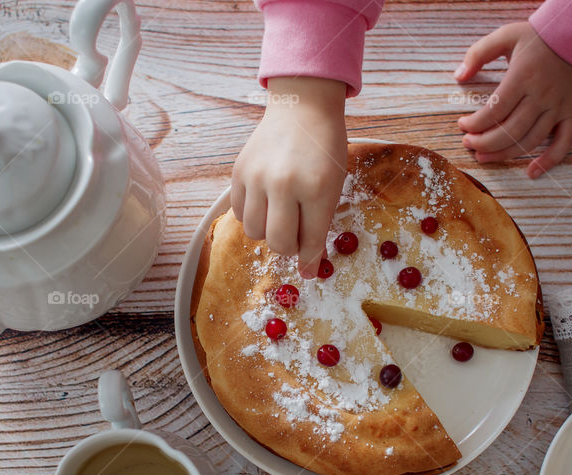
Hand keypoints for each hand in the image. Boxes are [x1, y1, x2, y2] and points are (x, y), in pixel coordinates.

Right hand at [232, 77, 346, 277]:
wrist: (302, 108)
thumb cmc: (324, 150)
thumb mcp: (333, 187)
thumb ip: (320, 227)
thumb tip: (307, 269)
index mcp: (316, 188)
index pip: (309, 240)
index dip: (309, 260)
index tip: (308, 269)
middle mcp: (283, 183)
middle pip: (277, 242)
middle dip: (288, 247)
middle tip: (295, 235)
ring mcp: (256, 177)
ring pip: (254, 231)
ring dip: (268, 231)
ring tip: (280, 214)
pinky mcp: (238, 172)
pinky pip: (238, 213)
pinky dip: (252, 215)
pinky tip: (265, 201)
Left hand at [454, 22, 571, 177]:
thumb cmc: (542, 35)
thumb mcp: (506, 35)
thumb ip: (479, 53)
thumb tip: (458, 76)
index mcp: (522, 78)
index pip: (493, 112)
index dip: (473, 124)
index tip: (462, 126)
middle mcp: (541, 96)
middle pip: (508, 131)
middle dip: (483, 143)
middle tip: (468, 144)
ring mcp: (559, 107)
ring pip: (529, 141)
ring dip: (504, 154)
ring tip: (484, 157)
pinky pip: (563, 143)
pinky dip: (549, 161)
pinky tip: (531, 172)